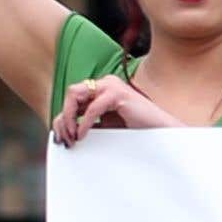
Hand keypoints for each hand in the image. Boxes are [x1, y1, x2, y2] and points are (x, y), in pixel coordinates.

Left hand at [52, 74, 178, 146]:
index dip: (63, 119)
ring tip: (73, 137)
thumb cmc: (135, 131)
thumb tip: (62, 131)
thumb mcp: (104, 126)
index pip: (73, 99)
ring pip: (75, 94)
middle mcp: (105, 82)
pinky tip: (82, 135)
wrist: (160, 133)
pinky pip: (92, 107)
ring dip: (69, 117)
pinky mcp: (118, 93)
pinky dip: (84, 123)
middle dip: (64, 117)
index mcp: (101, 88)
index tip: (62, 139)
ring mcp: (112, 85)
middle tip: (65, 139)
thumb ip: (86, 123)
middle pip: (71, 93)